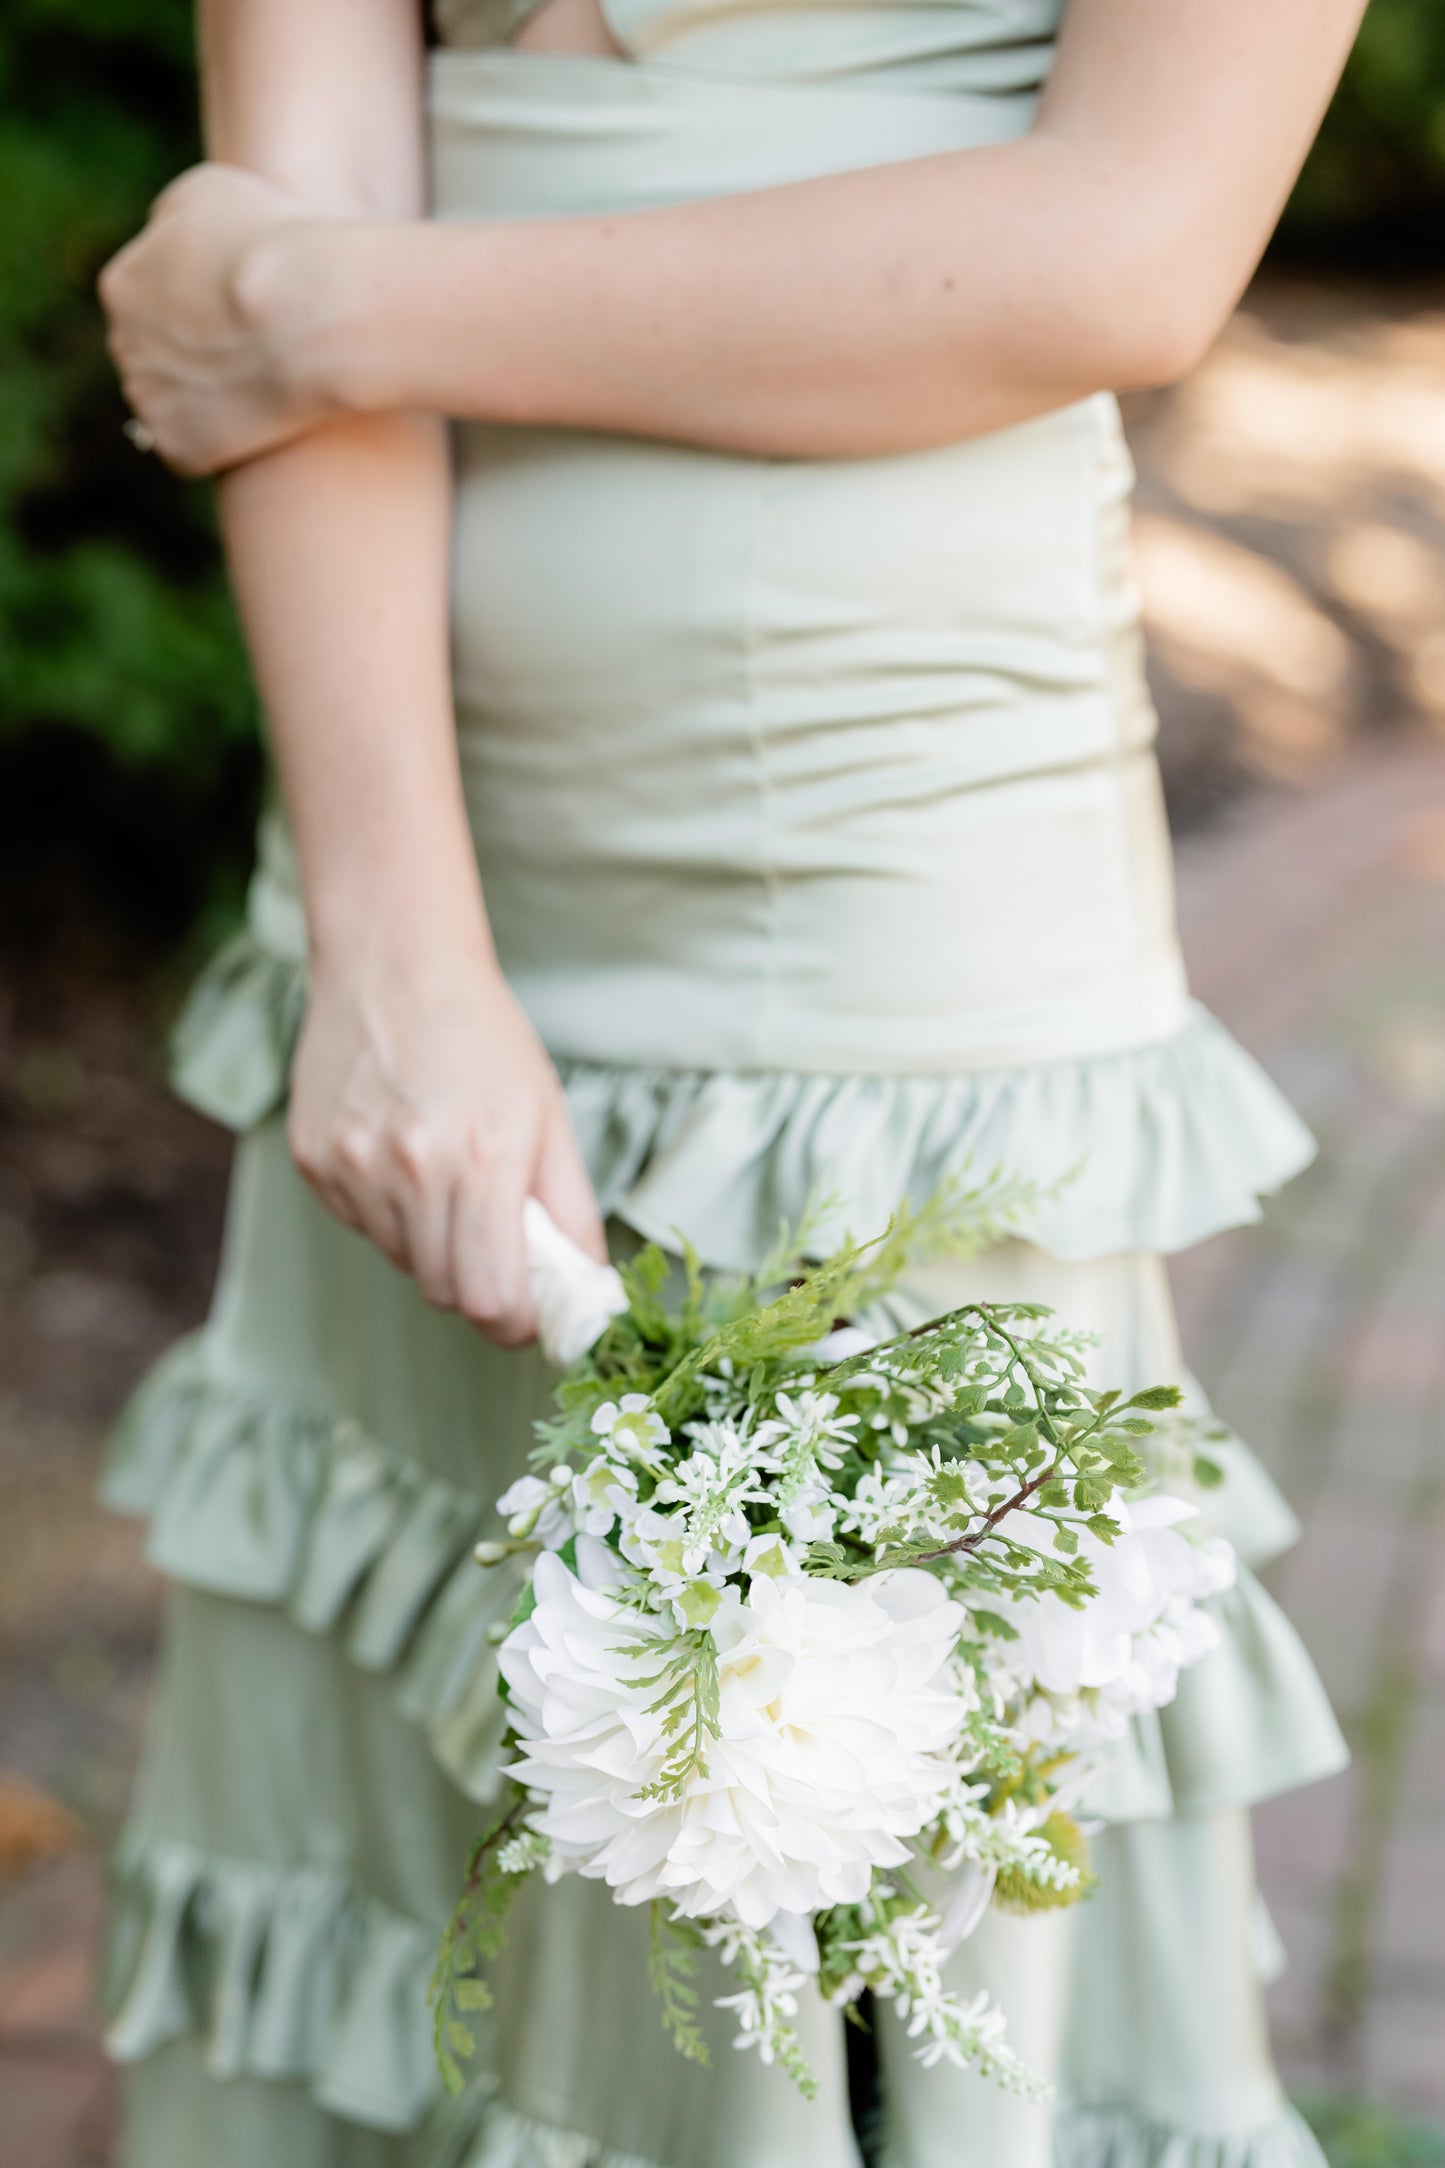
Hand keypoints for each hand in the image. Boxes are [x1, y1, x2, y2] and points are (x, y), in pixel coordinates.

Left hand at [98, 163, 338, 475]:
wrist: (311, 318)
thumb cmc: (275, 241)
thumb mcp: (213, 191)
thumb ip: (175, 219)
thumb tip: (169, 241)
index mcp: (122, 285)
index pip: (154, 298)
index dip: (206, 303)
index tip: (249, 308)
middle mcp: (122, 345)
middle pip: (160, 354)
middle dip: (202, 353)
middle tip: (261, 350)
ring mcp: (147, 401)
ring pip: (176, 403)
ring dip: (211, 400)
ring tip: (267, 389)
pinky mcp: (178, 449)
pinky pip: (198, 448)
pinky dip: (227, 441)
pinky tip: (265, 425)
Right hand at [288, 946, 606, 1346]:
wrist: (393, 967)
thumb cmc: (483, 1038)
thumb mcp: (549, 1117)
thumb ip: (570, 1212)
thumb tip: (588, 1291)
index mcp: (481, 1160)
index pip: (488, 1300)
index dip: (514, 1322)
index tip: (527, 1313)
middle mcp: (410, 1169)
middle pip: (444, 1292)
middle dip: (477, 1284)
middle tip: (495, 1240)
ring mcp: (352, 1166)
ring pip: (402, 1262)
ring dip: (432, 1244)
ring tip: (445, 1175)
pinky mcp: (314, 1161)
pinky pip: (362, 1225)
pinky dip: (388, 1213)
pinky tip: (401, 1154)